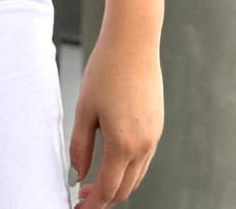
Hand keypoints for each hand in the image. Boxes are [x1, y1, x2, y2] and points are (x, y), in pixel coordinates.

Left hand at [68, 27, 163, 205]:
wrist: (133, 42)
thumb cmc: (105, 70)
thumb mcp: (84, 108)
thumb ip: (80, 146)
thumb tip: (77, 175)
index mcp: (124, 144)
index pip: (108, 189)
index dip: (92, 204)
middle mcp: (144, 145)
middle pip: (125, 189)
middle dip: (104, 199)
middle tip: (83, 198)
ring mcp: (154, 136)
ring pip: (136, 176)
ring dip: (117, 185)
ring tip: (94, 183)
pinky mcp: (157, 126)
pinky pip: (144, 159)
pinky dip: (128, 168)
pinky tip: (112, 160)